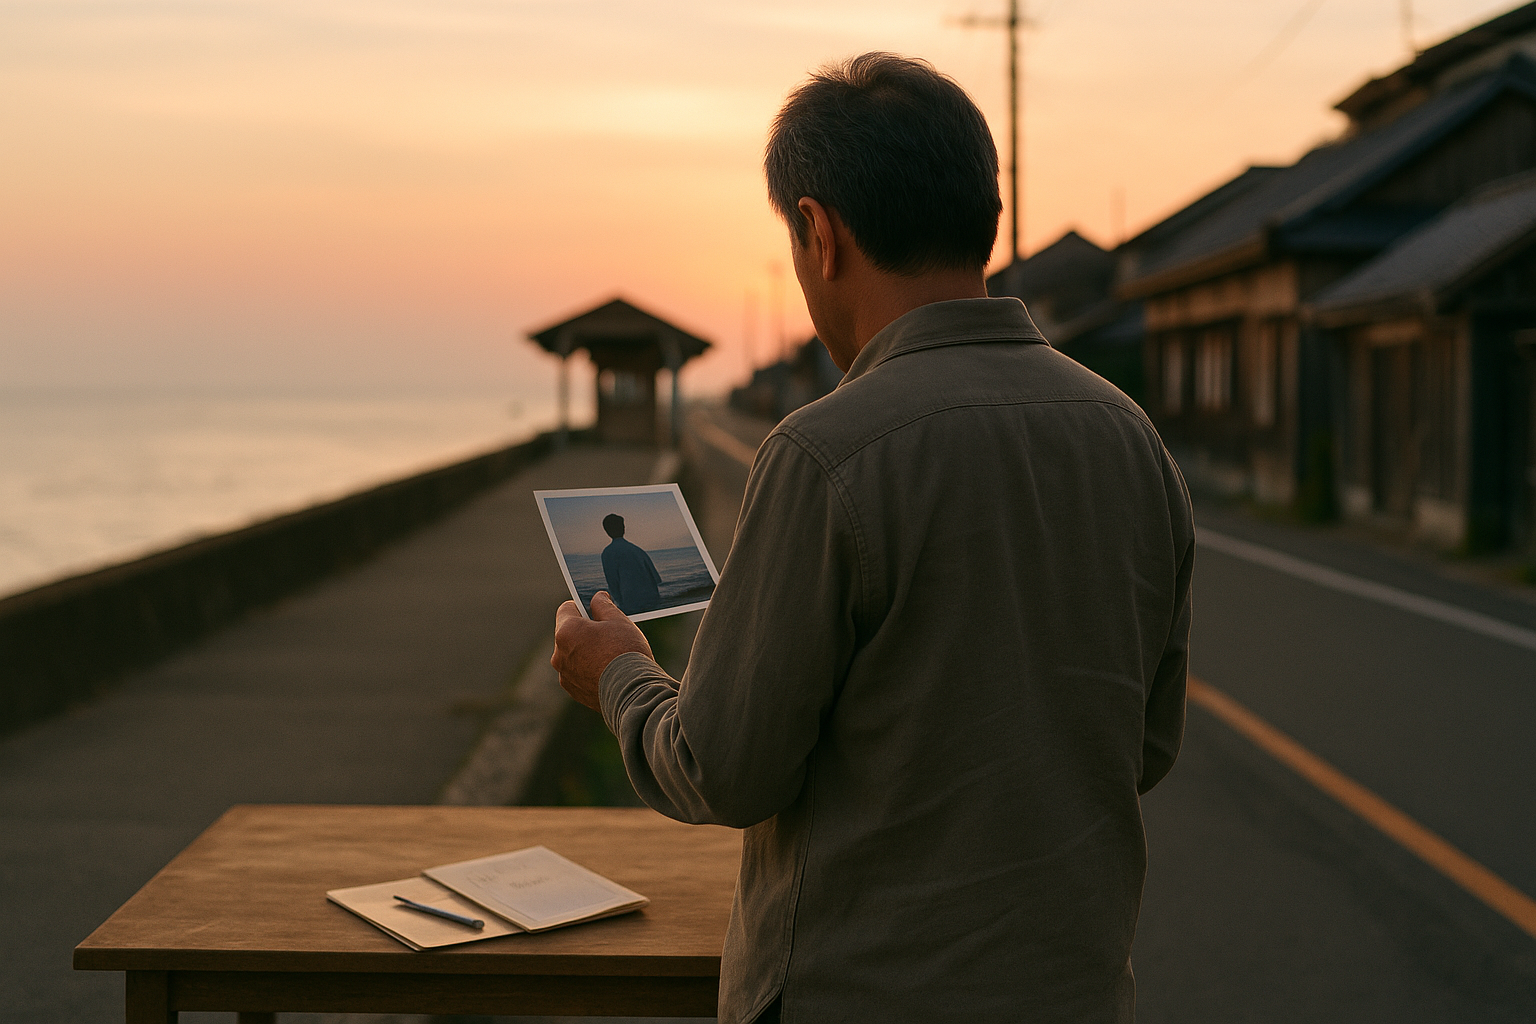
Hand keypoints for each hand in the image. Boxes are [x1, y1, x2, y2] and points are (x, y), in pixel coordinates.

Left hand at [551, 591, 653, 709]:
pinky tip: (608, 672)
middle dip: (585, 631)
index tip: (597, 612)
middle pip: (569, 633)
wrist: (633, 692)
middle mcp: (559, 654)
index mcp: (566, 631)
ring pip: (573, 654)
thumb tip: (597, 598)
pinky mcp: (573, 691)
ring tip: (610, 656)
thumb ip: (603, 606)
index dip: (582, 607)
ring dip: (586, 651)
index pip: (566, 608)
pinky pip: (577, 673)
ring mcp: (565, 674)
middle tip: (609, 635)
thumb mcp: (618, 621)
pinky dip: (588, 670)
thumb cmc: (625, 652)